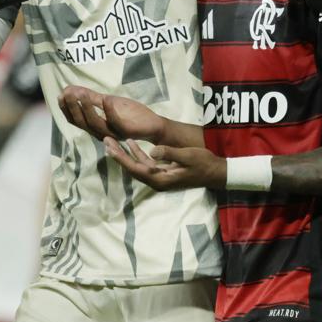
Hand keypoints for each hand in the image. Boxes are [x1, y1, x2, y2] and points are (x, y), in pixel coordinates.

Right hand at [59, 86, 164, 141]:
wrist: (154, 124)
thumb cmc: (131, 114)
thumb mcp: (108, 102)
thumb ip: (91, 98)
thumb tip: (70, 89)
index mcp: (95, 126)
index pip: (75, 120)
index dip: (66, 109)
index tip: (60, 95)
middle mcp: (101, 132)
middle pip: (81, 122)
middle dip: (73, 107)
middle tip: (67, 93)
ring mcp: (113, 133)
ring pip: (95, 123)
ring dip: (87, 108)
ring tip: (81, 94)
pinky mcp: (126, 131)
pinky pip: (115, 122)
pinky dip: (109, 110)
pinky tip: (106, 98)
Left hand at [103, 137, 224, 190]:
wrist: (216, 173)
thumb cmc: (204, 164)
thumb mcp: (187, 156)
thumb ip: (169, 153)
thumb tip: (152, 150)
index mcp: (161, 179)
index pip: (136, 168)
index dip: (122, 158)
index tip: (110, 148)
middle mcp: (157, 181)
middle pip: (132, 168)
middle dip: (118, 155)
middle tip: (105, 141)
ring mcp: (159, 177)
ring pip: (137, 165)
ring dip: (125, 153)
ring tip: (111, 140)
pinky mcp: (163, 172)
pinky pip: (145, 163)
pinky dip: (137, 153)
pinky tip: (130, 143)